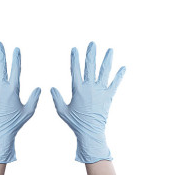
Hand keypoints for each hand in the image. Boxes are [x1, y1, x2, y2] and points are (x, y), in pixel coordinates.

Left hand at [0, 42, 40, 162]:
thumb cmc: (16, 122)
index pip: (16, 69)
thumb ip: (34, 98)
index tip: (16, 49)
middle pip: (0, 66)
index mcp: (13, 89)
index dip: (16, 58)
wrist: (1, 131)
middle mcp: (1, 87)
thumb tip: (38, 88)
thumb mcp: (29, 110)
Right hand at [50, 42, 125, 162]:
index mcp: (77, 89)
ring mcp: (100, 91)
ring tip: (111, 50)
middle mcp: (89, 87)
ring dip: (107, 60)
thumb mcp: (62, 110)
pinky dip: (119, 76)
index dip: (75, 58)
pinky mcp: (109, 97)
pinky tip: (124, 68)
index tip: (75, 49)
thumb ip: (57, 98)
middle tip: (93, 43)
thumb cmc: (75, 122)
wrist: (90, 131)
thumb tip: (51, 88)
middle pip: (90, 66)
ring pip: (104, 71)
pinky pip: (115, 84)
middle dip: (91, 54)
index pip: (75, 70)